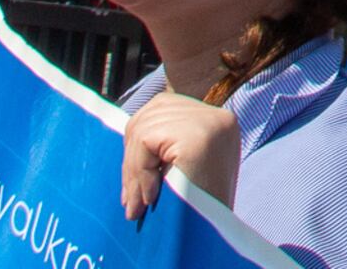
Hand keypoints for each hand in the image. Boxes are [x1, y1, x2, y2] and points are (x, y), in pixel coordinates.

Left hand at [120, 90, 241, 220]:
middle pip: (152, 112)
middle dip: (133, 156)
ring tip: (141, 201)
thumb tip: (128, 139)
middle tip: (131, 199)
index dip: (141, 143)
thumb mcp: (183, 169)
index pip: (164, 108)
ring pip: (144, 127)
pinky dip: (139, 171)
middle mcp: (219, 117)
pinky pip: (145, 141)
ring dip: (134, 169)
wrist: (213, 239)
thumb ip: (166, 146)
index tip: (137, 184)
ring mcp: (210, 124)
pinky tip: (150, 196)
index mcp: (218, 121)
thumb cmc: (197, 211)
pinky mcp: (197, 138)